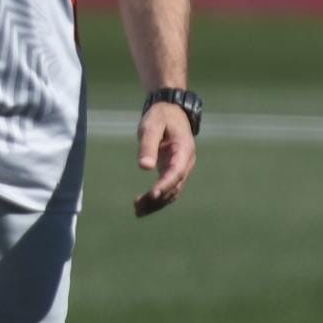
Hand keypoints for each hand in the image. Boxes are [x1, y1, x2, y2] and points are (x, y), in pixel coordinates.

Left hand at [133, 102, 196, 216]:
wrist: (170, 110)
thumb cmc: (160, 116)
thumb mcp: (151, 125)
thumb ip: (148, 144)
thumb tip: (144, 167)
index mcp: (184, 150)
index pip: (176, 172)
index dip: (165, 184)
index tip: (152, 194)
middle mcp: (185, 163)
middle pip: (174, 186)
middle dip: (157, 199)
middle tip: (137, 207)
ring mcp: (180, 168)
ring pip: (171, 191)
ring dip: (156, 203)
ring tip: (137, 211)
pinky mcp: (172, 170)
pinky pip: (167, 188)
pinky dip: (156, 198)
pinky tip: (141, 205)